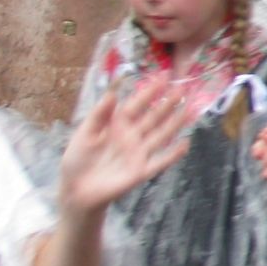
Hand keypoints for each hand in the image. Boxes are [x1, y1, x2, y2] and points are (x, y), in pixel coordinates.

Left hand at [57, 80, 194, 214]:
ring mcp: (139, 153)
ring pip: (161, 134)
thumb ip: (99, 115)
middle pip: (154, 117)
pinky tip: (185, 143)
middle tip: (183, 88)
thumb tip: (112, 94)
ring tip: (190, 109)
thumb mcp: (84, 133)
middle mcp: (132, 136)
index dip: (150, 91)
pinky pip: (160, 161)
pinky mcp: (142, 171)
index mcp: (117, 124)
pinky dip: (173, 154)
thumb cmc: (77, 160)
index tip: (163, 76)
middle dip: (168, 102)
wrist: (76, 189)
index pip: (137, 104)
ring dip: (176, 123)